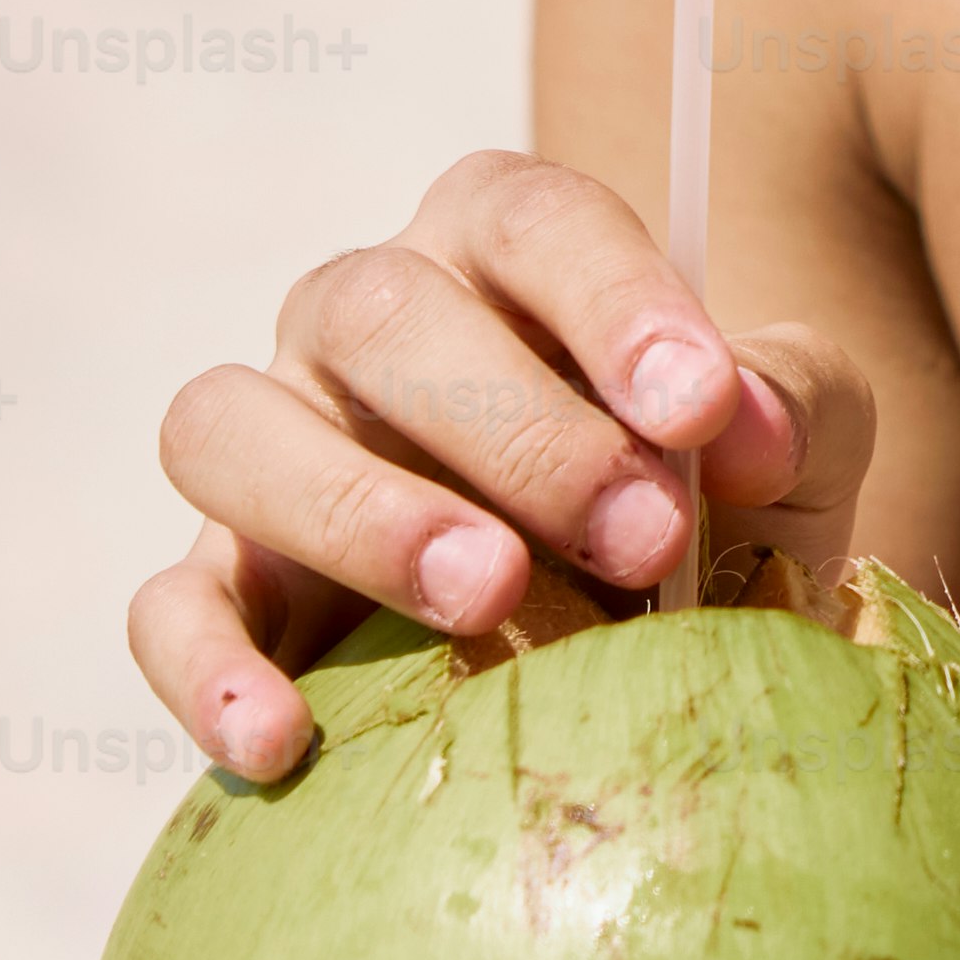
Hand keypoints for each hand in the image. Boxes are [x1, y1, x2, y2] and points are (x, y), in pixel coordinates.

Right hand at [128, 148, 882, 780]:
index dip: (615, 299)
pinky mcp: (224, 589)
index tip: (702, 407)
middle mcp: (363, 323)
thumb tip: (749, 423)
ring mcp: (276, 446)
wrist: (648, 639)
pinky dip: (209, 669)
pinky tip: (285, 739)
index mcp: (500, 248)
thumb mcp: (792, 440)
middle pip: (381, 312)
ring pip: (229, 426)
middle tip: (643, 538)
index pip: (533, 220)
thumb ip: (792, 399)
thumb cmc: (718, 503)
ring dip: (357, 509)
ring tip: (489, 597)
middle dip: (517, 426)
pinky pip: (167, 607)